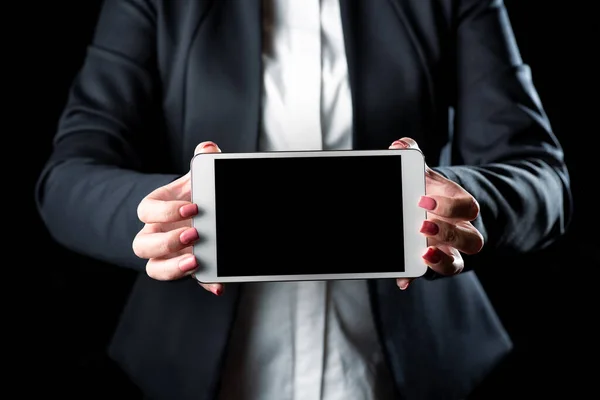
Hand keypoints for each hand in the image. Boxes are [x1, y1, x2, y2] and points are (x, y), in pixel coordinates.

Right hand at [132, 141, 223, 295]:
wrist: (204, 210)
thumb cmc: (195, 194)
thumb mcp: (199, 178)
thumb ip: (204, 161)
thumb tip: (208, 148)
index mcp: (155, 209)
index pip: (146, 211)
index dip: (166, 211)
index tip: (192, 207)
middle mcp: (155, 234)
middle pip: (142, 245)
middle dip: (166, 242)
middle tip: (194, 234)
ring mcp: (168, 255)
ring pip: (154, 268)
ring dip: (173, 268)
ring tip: (196, 262)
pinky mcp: (186, 268)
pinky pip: (190, 281)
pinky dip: (203, 284)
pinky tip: (217, 285)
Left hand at [389, 137, 483, 289]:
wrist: (429, 208)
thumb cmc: (427, 189)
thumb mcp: (422, 173)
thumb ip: (413, 156)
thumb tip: (400, 146)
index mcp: (459, 206)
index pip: (468, 208)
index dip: (450, 206)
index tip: (423, 200)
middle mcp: (460, 231)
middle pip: (472, 241)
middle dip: (449, 235)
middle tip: (422, 226)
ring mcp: (448, 250)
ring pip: (456, 264)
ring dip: (440, 261)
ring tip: (422, 254)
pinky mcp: (432, 263)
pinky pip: (429, 275)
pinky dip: (414, 276)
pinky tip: (402, 278)